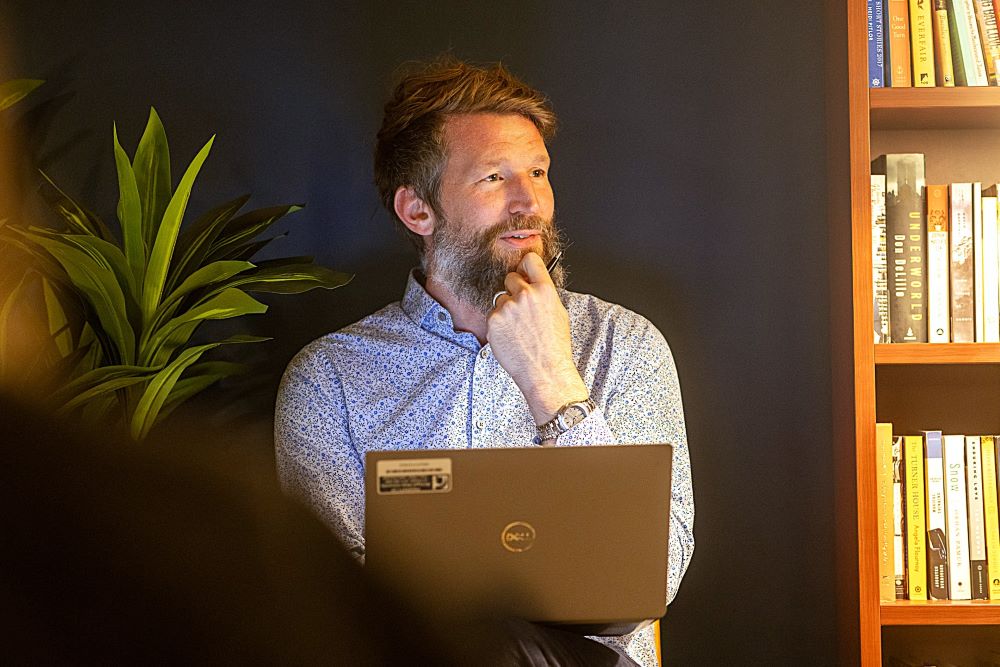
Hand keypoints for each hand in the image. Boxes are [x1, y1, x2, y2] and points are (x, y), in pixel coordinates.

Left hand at [486, 252, 588, 424]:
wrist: (544, 370)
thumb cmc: (554, 346)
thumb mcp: (558, 313)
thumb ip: (544, 294)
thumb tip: (532, 282)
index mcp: (545, 290)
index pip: (530, 260)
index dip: (525, 266)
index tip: (523, 271)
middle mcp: (526, 295)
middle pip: (510, 278)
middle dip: (513, 290)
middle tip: (520, 310)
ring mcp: (508, 307)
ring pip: (500, 299)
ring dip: (505, 310)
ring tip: (518, 329)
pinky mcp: (494, 320)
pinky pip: (492, 315)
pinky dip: (498, 325)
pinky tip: (510, 337)